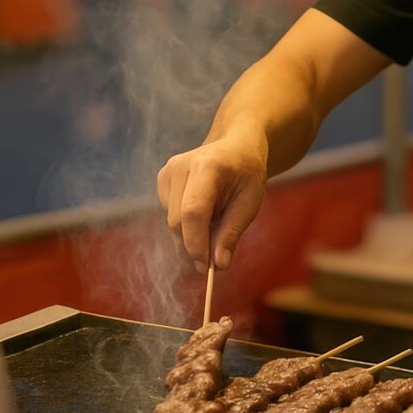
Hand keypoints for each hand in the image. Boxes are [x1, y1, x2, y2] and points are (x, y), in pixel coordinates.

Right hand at [157, 131, 268, 273]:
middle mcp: (181, 166)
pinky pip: (169, 216)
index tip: (207, 267)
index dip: (196, 244)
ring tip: (215, 226)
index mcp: (208, 166)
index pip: (193, 212)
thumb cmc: (246, 172)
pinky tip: (204, 215)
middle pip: (178, 221)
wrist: (235, 145)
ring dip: (190, 238)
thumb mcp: (250, 202)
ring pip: (171, 223)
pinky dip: (186, 226)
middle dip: (194, 247)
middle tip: (214, 262)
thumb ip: (232, 233)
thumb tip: (218, 265)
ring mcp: (168, 172)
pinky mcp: (162, 180)